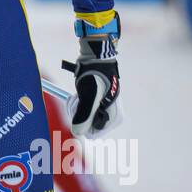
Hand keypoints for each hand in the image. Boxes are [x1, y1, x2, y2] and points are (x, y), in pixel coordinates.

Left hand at [63, 13, 120, 137]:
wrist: (95, 58)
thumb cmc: (94, 75)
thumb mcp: (89, 96)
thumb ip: (84, 115)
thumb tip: (77, 133)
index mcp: (115, 118)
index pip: (92, 134)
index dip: (81, 124)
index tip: (79, 108)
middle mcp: (112, 117)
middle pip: (88, 127)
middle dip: (79, 115)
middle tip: (78, 98)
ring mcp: (105, 111)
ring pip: (84, 119)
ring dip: (78, 108)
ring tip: (80, 93)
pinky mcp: (99, 104)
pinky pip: (84, 111)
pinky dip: (79, 104)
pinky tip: (81, 93)